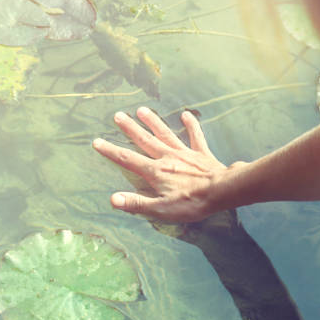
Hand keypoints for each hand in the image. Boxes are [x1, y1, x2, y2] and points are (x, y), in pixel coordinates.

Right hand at [92, 106, 228, 221]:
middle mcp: (166, 157)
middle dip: (130, 128)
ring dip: (153, 122)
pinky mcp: (201, 153)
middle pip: (144, 140)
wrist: (222, 191)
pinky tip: (186, 114)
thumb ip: (137, 203)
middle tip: (118, 115)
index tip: (97, 141)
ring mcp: (184, 153)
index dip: (110, 151)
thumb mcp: (161, 209)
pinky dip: (190, 125)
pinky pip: (195, 136)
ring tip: (142, 109)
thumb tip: (113, 199)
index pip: (127, 159)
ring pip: (165, 134)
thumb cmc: (192, 203)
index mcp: (155, 172)